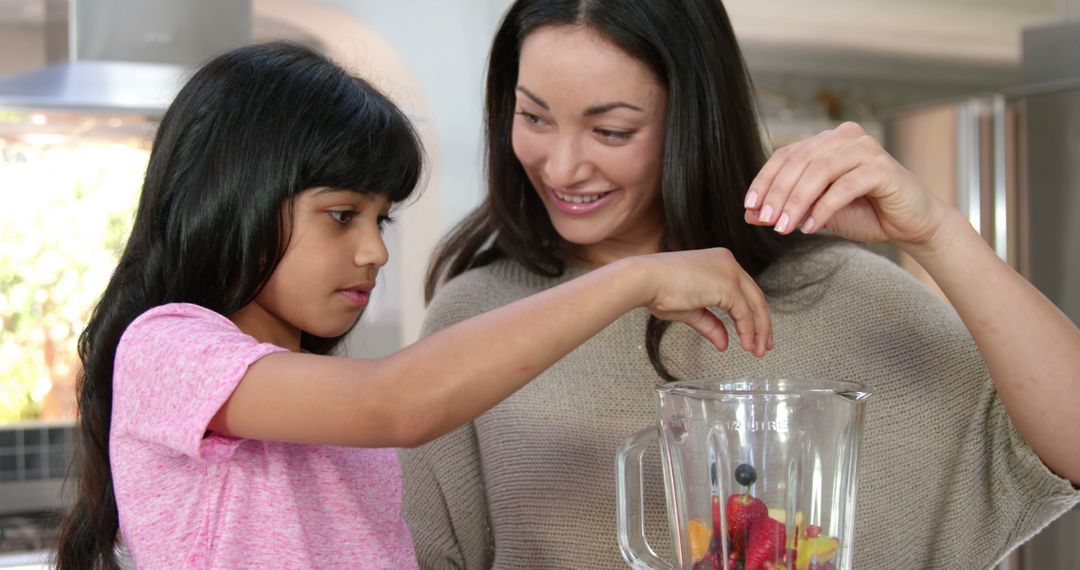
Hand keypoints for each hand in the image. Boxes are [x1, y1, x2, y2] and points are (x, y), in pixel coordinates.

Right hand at [629, 248, 771, 356]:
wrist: (645, 280)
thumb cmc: (658, 289)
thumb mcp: (691, 310)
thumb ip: (710, 324)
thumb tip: (724, 343)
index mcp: (719, 262)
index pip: (745, 290)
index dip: (753, 314)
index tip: (755, 334)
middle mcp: (728, 263)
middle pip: (756, 297)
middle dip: (762, 325)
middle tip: (764, 345)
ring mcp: (730, 272)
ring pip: (755, 305)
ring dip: (758, 331)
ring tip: (757, 350)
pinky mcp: (728, 285)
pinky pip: (744, 312)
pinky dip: (747, 330)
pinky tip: (745, 344)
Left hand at [743, 122, 948, 248]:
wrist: (910, 225)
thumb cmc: (865, 213)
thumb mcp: (816, 211)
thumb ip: (787, 208)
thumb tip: (750, 214)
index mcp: (827, 141)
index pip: (786, 155)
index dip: (765, 180)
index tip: (749, 206)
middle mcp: (845, 137)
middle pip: (799, 161)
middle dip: (777, 193)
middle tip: (764, 219)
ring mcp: (865, 149)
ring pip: (819, 171)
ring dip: (796, 201)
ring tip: (783, 227)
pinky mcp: (882, 168)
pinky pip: (844, 186)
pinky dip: (823, 208)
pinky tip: (810, 227)